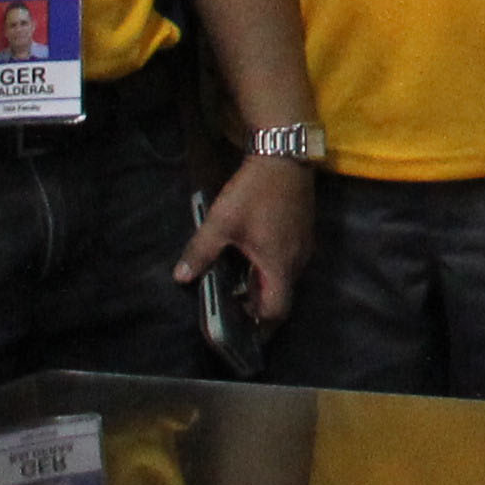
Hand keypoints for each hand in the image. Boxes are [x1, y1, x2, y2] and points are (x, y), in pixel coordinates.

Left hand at [174, 154, 314, 322]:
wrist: (283, 155)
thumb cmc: (254, 192)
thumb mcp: (221, 222)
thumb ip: (201, 252)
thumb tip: (180, 277)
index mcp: (279, 265)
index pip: (276, 310)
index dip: (259, 324)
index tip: (241, 329)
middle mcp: (297, 260)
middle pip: (282, 296)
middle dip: (259, 306)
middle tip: (234, 308)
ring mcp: (304, 245)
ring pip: (286, 278)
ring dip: (265, 285)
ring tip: (239, 284)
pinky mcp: (304, 231)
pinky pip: (289, 261)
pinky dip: (272, 268)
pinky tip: (252, 257)